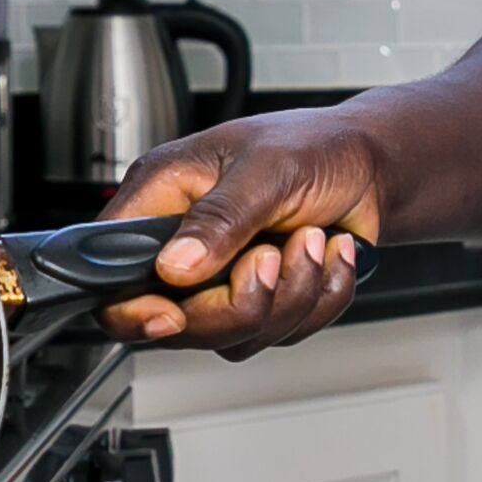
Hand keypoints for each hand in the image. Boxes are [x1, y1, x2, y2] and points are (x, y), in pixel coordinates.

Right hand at [97, 110, 384, 357]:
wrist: (370, 165)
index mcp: (161, 199)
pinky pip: (282, 333)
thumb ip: (219, 217)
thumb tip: (175, 265)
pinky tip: (328, 254)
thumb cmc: (314, 146)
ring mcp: (222, 280)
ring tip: (310, 239)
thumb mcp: (266, 168)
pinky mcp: (262, 301)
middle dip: (239, 301)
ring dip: (291, 294)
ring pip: (235, 336)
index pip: (111, 276)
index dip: (131, 309)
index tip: (172, 313)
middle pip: (178, 325)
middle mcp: (184, 246)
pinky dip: (319, 298)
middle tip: (271, 256)